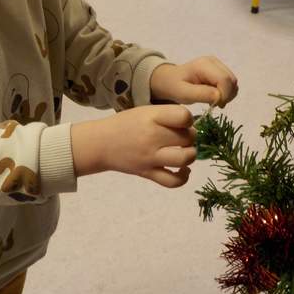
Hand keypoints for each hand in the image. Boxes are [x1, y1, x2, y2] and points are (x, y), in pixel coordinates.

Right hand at [72, 105, 195, 187]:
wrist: (101, 143)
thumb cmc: (125, 124)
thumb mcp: (145, 111)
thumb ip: (167, 115)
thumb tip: (192, 126)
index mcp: (151, 118)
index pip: (184, 117)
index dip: (188, 119)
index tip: (181, 121)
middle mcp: (152, 137)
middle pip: (187, 137)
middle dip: (190, 136)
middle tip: (182, 136)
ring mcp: (150, 158)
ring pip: (184, 158)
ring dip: (190, 155)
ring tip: (184, 151)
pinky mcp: (148, 173)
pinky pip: (172, 181)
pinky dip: (183, 177)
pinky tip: (183, 170)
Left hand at [150, 57, 237, 107]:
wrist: (169, 80)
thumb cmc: (174, 87)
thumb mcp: (183, 93)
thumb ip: (201, 94)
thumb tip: (219, 96)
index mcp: (204, 65)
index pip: (224, 80)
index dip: (224, 95)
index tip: (215, 106)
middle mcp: (213, 61)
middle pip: (232, 80)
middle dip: (227, 95)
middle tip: (214, 105)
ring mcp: (217, 64)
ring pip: (233, 82)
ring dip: (227, 95)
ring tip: (213, 102)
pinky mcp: (219, 70)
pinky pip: (230, 83)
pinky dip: (226, 92)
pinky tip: (214, 97)